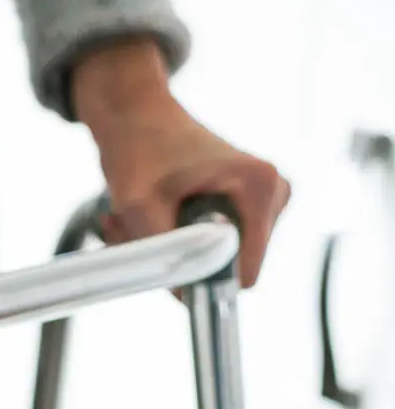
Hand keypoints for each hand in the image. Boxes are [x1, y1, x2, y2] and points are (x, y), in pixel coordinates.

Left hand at [72, 37, 290, 287]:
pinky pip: (212, 243)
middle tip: (136, 228)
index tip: (164, 266)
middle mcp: (274, 191)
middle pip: (228, 264)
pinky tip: (148, 212)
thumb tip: (189, 297)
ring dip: (169, 246)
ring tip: (139, 215)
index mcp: (260, 186)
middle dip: (178, 256)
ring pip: (215, 256)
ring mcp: (265, 198)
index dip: (202, 278)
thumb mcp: (138, 206)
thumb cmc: (136, 147)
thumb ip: (166, 253)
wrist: (134, 111)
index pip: (246, 270)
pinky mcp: (248, 203)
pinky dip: (173, 236)